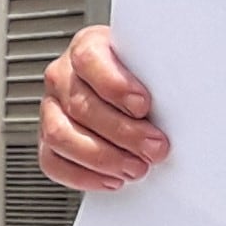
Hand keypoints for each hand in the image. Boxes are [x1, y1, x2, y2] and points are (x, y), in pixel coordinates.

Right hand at [37, 24, 167, 193]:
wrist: (134, 96)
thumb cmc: (144, 80)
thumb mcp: (153, 68)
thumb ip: (157, 78)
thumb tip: (177, 102)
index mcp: (87, 47)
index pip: (89, 60)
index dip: (115, 85)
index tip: (143, 105)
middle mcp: (63, 77)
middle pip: (81, 105)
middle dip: (122, 132)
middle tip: (154, 147)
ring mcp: (51, 110)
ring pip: (60, 135)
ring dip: (102, 157)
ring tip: (136, 167)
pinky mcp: (48, 142)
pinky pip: (53, 163)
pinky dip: (84, 176)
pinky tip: (112, 178)